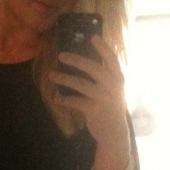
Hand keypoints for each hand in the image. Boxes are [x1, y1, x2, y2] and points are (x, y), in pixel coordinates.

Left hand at [50, 34, 130, 169]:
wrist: (114, 133)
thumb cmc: (110, 107)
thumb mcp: (112, 90)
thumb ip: (104, 77)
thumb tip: (84, 62)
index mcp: (118, 78)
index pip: (112, 59)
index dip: (103, 47)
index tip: (93, 37)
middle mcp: (112, 86)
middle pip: (93, 68)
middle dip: (76, 60)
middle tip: (61, 55)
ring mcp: (104, 98)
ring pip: (81, 84)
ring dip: (64, 79)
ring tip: (51, 75)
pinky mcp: (94, 110)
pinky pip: (75, 102)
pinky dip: (64, 99)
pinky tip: (56, 98)